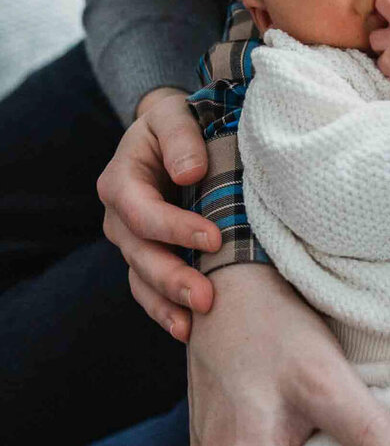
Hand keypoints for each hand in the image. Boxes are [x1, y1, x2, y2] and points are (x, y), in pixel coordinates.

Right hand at [97, 87, 220, 341]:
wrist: (170, 135)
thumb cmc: (175, 122)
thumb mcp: (173, 115)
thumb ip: (180, 138)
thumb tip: (190, 171)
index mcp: (121, 181)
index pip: (142, 212)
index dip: (175, 228)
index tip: (214, 238)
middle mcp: (118, 217)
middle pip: (140, 255)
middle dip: (172, 278)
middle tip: (206, 297)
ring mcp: (131, 243)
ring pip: (142, 280)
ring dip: (168, 304)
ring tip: (195, 323)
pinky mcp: (148, 258)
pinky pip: (150, 291)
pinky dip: (165, 312)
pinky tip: (188, 330)